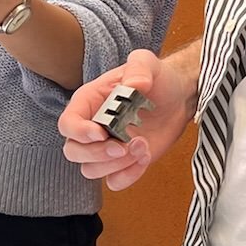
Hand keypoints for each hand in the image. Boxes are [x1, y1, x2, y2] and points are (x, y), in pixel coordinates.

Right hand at [58, 48, 196, 190]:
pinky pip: (114, 181)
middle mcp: (91, 128)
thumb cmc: (156, 78)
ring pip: (91, 170)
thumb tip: (135, 85)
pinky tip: (145, 156)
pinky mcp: (122, 163)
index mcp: (88, 103)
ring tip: (142, 146)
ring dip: (116, 164)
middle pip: (73, 152)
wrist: (177, 98)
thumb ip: (139, 67)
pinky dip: (128, 175)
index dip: (79, 132)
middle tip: (123, 145)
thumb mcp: (146, 63)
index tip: (101, 133)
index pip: (67, 123)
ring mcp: (105, 148)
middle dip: (97, 154)